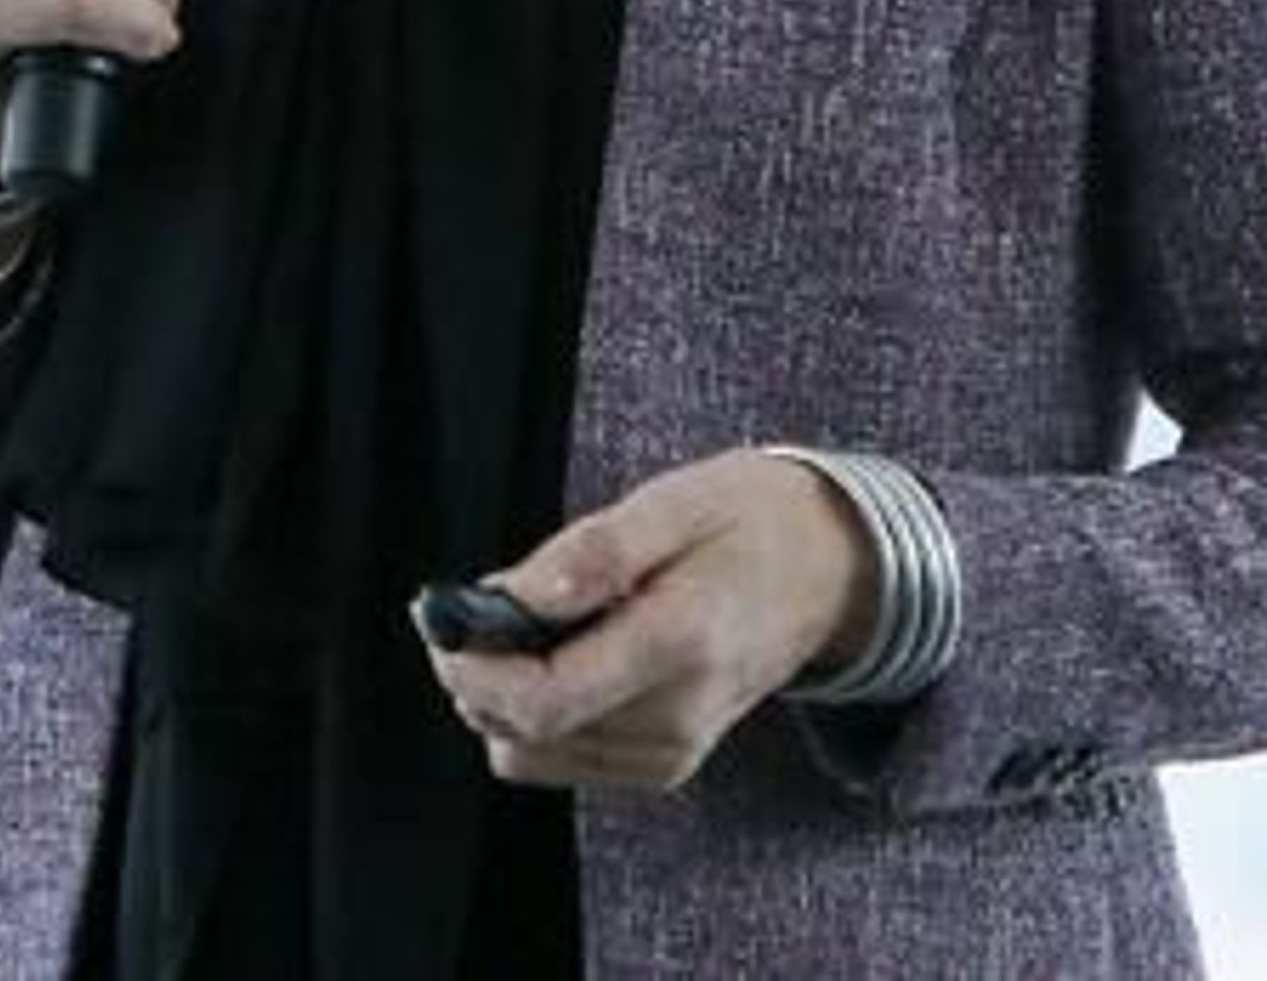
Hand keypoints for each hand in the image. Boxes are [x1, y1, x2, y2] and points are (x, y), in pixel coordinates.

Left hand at [419, 451, 876, 792]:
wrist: (828, 573)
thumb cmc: (744, 523)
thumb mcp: (671, 503)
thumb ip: (591, 552)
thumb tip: (516, 596)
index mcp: (679, 645)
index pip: (542, 702)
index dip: (470, 668)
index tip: (438, 615)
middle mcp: (676, 718)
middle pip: (524, 734)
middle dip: (476, 673)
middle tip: (477, 605)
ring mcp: (673, 751)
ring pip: (530, 753)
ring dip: (502, 693)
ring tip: (532, 622)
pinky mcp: (664, 763)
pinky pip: (560, 756)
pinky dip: (536, 711)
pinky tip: (560, 653)